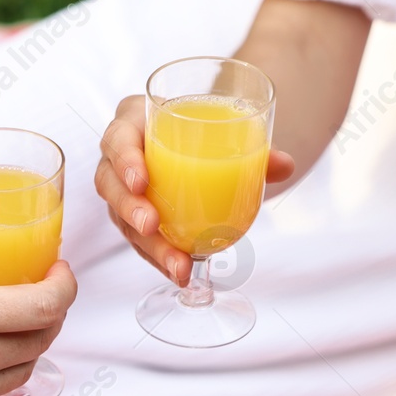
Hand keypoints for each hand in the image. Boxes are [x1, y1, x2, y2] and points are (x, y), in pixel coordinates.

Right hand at [94, 94, 293, 285]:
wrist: (202, 145)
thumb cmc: (204, 132)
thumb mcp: (226, 134)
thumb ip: (254, 149)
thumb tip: (284, 165)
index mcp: (134, 123)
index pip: (117, 138)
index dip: (124, 159)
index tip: (142, 181)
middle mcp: (120, 157)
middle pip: (110, 184)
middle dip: (129, 208)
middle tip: (152, 226)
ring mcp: (124, 191)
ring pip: (123, 219)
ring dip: (149, 246)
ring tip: (177, 265)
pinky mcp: (133, 217)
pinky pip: (140, 241)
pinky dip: (160, 258)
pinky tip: (182, 272)